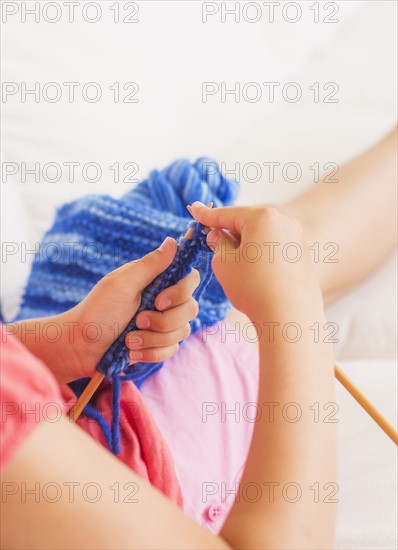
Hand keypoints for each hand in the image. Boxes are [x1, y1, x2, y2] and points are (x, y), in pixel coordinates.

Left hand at [60, 237, 199, 381]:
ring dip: (153, 339)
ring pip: (182, 332)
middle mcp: (165, 300)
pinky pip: (171, 350)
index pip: (191, 280)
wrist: (81, 346)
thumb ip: (150, 264)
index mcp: (157, 280)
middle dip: (163, 321)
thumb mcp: (123, 284)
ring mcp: (164, 324)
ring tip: (129, 340)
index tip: (158, 301)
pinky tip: (132, 352)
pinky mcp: (160, 344)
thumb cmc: (98, 310)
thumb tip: (173, 240)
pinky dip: (150, 353)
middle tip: (137, 321)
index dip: (180, 292)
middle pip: (191, 309)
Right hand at [190, 202, 321, 319]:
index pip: (227, 213)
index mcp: (262, 217)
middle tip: (211, 243)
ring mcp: (297, 237)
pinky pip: (275, 247)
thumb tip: (218, 236)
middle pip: (247, 222)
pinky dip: (261, 254)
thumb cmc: (254, 288)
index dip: (207, 214)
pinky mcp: (303, 254)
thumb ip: (217, 243)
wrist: (290, 316)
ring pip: (262, 234)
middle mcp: (284, 221)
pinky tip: (254, 273)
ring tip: (235, 266)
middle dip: (228, 232)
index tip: (194, 209)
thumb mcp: (224, 263)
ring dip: (245, 244)